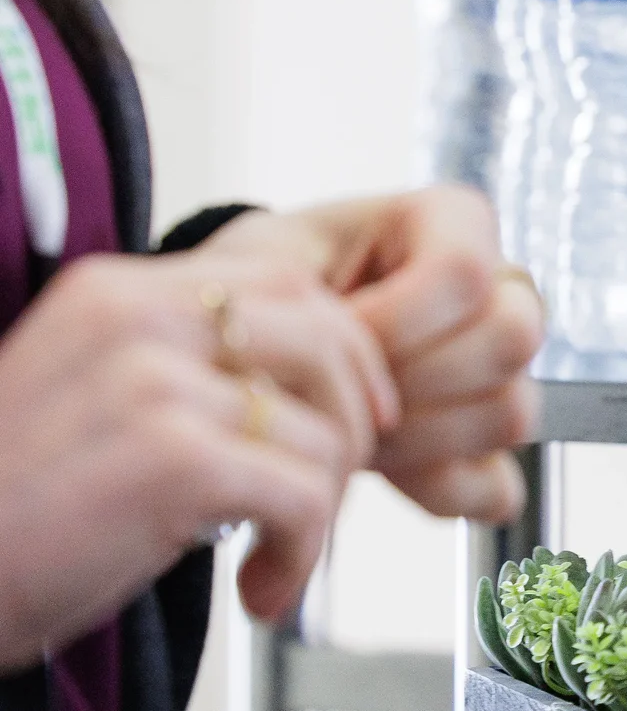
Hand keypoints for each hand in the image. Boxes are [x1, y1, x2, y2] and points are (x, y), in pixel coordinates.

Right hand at [0, 246, 397, 663]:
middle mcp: (138, 319)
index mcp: (117, 293)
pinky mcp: (174, 459)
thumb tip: (316, 379)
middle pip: (327, 337)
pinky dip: (302, 552)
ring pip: (326, 429)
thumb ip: (182, 363)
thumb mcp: (91, 394)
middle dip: (354, 421)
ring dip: (322, 508)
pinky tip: (260, 586)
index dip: (341, 349)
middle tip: (323, 494)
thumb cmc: (12, 510)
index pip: (286, 279)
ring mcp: (155, 384)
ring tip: (276, 555)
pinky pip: (304, 495)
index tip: (350, 414)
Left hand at [212, 187, 543, 519]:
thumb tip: (356, 365)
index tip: (332, 336)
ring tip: (351, 428)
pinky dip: (437, 489)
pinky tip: (383, 469)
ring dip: (420, 439)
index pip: (468, 272)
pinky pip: (495, 485)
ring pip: (510, 413)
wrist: (246, 336)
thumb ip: (316, 296)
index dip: (398, 320)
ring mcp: (502, 370)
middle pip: (512, 339)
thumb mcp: (268, 263)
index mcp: (455, 223)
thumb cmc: (258, 284)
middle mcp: (499, 290)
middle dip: (415, 381)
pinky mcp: (481, 440)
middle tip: (343, 392)